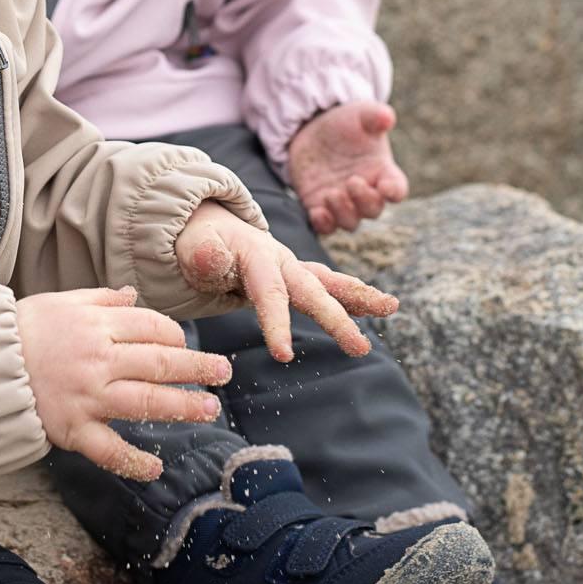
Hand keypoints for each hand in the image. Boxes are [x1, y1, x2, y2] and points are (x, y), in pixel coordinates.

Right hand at [15, 286, 233, 481]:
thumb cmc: (20, 331)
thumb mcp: (60, 302)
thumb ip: (101, 299)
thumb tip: (133, 295)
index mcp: (97, 326)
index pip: (152, 329)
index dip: (175, 336)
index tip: (185, 345)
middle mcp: (98, 361)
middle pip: (160, 364)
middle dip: (198, 368)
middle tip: (223, 372)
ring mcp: (87, 397)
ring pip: (146, 402)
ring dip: (183, 406)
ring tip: (209, 408)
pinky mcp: (73, 429)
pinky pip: (109, 449)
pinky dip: (133, 462)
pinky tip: (155, 468)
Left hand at [173, 204, 398, 363]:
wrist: (207, 228)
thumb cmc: (197, 244)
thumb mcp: (191, 247)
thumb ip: (203, 256)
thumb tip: (214, 260)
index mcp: (257, 257)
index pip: (269, 294)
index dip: (277, 323)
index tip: (283, 355)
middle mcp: (282, 260)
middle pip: (313, 291)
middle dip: (337, 319)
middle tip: (360, 347)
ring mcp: (293, 267)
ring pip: (330, 283)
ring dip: (361, 297)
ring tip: (391, 307)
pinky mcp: (297, 276)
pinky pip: (329, 285)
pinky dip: (353, 295)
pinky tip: (377, 308)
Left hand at [287, 100, 409, 234]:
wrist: (313, 129)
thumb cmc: (346, 122)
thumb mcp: (360, 113)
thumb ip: (374, 115)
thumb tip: (387, 117)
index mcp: (382, 172)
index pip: (397, 189)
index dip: (394, 192)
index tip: (386, 187)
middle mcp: (365, 191)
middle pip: (372, 210)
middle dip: (364, 201)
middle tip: (351, 182)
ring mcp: (343, 202)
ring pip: (349, 222)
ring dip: (342, 213)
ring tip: (331, 193)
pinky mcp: (319, 206)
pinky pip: (325, 226)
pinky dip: (323, 224)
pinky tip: (316, 212)